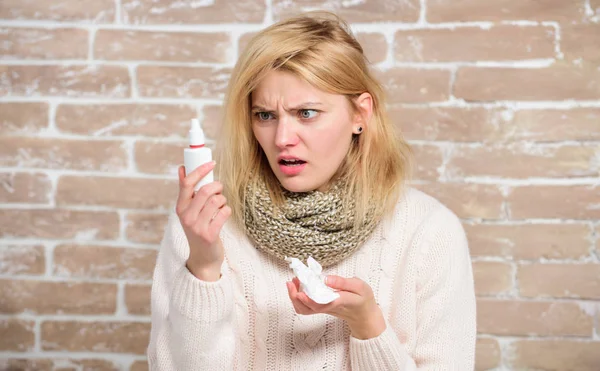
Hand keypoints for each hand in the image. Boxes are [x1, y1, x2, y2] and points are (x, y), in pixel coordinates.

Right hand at [176, 161, 230, 280]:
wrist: (203, 258)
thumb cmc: (198, 228)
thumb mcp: (188, 211)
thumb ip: (187, 192)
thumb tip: (182, 168)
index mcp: (180, 207)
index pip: (187, 183)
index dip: (200, 170)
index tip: (212, 162)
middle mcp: (186, 216)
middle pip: (205, 190)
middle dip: (217, 186)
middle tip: (220, 189)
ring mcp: (197, 226)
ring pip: (217, 200)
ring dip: (223, 199)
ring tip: (221, 205)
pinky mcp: (210, 234)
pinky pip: (224, 212)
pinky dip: (227, 210)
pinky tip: (223, 215)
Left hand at [286, 275, 385, 339]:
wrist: (364, 315)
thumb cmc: (363, 299)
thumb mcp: (360, 287)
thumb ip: (343, 282)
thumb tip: (326, 278)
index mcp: (340, 302)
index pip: (323, 304)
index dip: (309, 299)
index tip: (300, 291)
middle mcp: (329, 308)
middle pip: (308, 309)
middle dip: (296, 296)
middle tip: (292, 280)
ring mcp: (324, 310)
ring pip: (305, 310)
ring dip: (295, 297)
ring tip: (293, 281)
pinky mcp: (321, 308)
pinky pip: (306, 308)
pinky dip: (298, 298)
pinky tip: (298, 286)